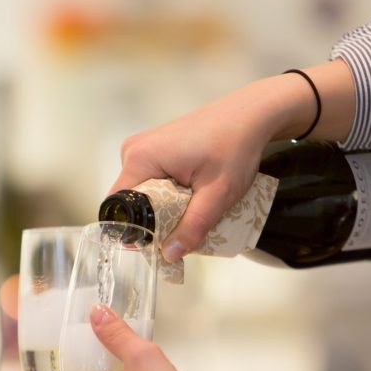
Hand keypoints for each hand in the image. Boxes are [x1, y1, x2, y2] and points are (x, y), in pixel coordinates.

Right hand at [112, 61, 353, 261]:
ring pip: (142, 194)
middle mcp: (133, 150)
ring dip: (163, 208)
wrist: (250, 115)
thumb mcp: (217, 194)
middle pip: (131, 202)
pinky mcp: (154, 148)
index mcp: (140, 158)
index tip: (158, 244)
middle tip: (185, 230)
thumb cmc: (235, 147)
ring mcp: (143, 147)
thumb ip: (193, 226)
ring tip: (193, 209)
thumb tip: (170, 255)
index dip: (135, 230)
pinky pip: (151, 181)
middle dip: (154, 221)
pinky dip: (167, 195)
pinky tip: (191, 195)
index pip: (119, 206)